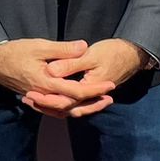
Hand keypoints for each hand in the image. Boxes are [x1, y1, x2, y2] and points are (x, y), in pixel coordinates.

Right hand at [0, 38, 111, 117]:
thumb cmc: (16, 52)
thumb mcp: (40, 46)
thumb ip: (63, 49)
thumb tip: (84, 47)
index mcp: (47, 83)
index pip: (76, 92)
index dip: (95, 90)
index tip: (110, 86)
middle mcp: (44, 95)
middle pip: (73, 107)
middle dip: (93, 103)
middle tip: (109, 98)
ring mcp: (39, 99)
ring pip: (64, 111)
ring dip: (83, 109)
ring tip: (98, 104)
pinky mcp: (36, 98)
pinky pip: (54, 110)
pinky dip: (67, 110)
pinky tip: (76, 106)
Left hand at [36, 39, 150, 117]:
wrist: (133, 55)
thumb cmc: (113, 52)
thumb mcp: (90, 55)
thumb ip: (70, 62)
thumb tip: (51, 70)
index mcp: (88, 89)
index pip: (64, 101)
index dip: (46, 99)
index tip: (30, 94)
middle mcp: (89, 97)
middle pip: (64, 108)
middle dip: (45, 105)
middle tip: (26, 99)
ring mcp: (90, 97)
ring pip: (67, 108)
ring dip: (50, 106)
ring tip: (31, 101)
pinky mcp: (89, 93)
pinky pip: (72, 103)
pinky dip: (58, 102)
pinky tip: (46, 97)